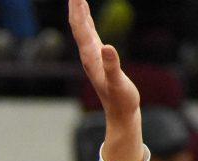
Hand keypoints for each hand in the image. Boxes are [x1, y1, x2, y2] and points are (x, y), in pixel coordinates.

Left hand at [71, 0, 138, 119]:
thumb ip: (112, 65)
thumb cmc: (121, 100)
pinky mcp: (99, 60)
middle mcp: (88, 56)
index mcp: (91, 57)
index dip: (77, 11)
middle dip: (76, 8)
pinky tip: (87, 19)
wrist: (120, 114)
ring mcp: (93, 57)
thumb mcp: (118, 82)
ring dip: (80, 13)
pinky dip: (88, 23)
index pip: (80, 29)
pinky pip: (90, 36)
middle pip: (78, 26)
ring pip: (83, 30)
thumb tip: (108, 47)